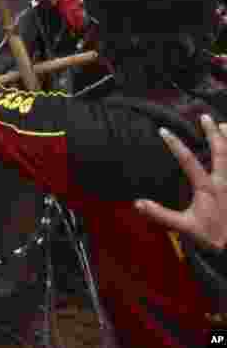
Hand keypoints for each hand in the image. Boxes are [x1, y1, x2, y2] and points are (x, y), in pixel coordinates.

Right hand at [135, 115, 226, 252]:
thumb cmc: (211, 238)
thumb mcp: (184, 228)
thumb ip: (161, 215)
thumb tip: (137, 203)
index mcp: (208, 188)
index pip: (189, 161)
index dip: (176, 145)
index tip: (163, 130)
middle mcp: (225, 182)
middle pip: (221, 151)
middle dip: (212, 132)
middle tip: (205, 117)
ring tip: (224, 125)